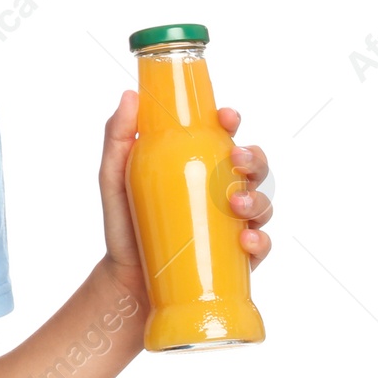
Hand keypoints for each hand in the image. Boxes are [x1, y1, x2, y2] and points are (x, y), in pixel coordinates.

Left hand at [97, 93, 275, 298]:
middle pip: (252, 166)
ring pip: (262, 201)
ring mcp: (231, 223)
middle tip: (236, 160)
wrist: (126, 281)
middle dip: (253, 158)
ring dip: (257, 198)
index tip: (226, 117)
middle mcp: (218, 190)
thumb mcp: (114, 177)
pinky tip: (246, 241)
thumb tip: (129, 97)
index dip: (231, 122)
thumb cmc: (125, 224)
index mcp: (195, 166)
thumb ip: (118, 138)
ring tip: (236, 203)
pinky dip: (259, 240)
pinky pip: (261, 244)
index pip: (222, 136)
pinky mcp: (237, 257)